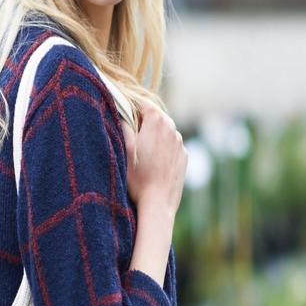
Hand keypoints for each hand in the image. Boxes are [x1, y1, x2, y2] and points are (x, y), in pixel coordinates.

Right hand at [122, 100, 186, 221]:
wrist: (158, 203)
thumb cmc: (138, 178)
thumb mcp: (125, 150)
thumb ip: (124, 127)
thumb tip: (121, 113)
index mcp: (157, 123)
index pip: (144, 103)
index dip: (133, 104)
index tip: (123, 106)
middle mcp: (172, 129)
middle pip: (157, 115)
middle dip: (145, 118)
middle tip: (131, 124)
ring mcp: (180, 144)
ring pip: (166, 130)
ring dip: (155, 132)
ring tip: (142, 144)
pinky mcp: (184, 156)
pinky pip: (173, 144)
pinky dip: (164, 146)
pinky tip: (154, 158)